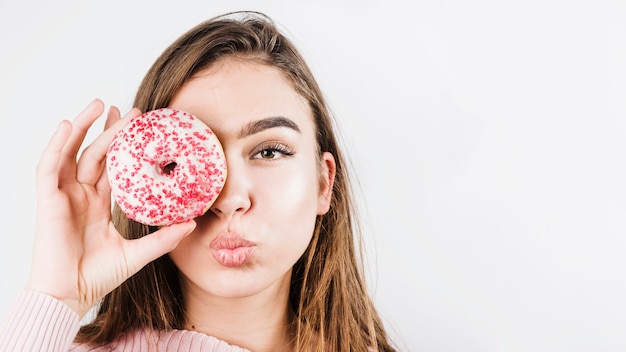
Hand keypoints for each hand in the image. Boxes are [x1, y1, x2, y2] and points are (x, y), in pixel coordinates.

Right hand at [25, 100, 195, 317]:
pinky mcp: (47, 200)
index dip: (126, 148)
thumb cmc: (97, 277)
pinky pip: (49, 166)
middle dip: (112, 130)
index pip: (113, 167)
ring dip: (83, 126)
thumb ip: (163, 238)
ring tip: (101, 104)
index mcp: (99, 205)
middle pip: (95, 154)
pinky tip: (67, 125)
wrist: (69, 295)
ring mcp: (63, 195)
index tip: (144, 130)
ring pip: (72, 152)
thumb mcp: (138, 253)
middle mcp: (81, 195)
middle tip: (132, 111)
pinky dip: (56, 144)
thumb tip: (193, 224)